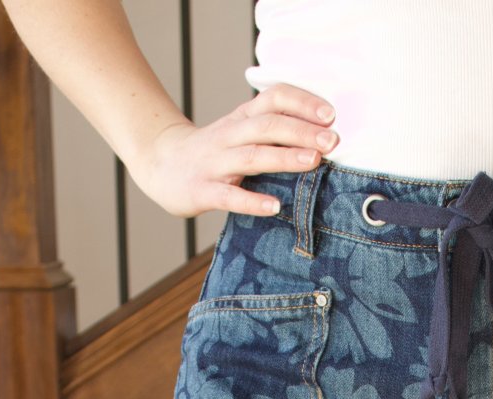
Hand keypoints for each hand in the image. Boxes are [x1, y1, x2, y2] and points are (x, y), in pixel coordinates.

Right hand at [128, 84, 340, 219]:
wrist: (159, 164)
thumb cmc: (214, 152)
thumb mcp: (241, 132)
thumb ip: (273, 130)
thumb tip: (321, 134)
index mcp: (242, 118)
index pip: (273, 98)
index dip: (302, 102)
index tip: (330, 115)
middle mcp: (229, 135)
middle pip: (267, 125)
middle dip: (302, 130)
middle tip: (333, 140)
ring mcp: (215, 163)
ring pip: (252, 156)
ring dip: (284, 157)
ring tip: (314, 161)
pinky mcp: (202, 190)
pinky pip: (229, 196)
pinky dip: (252, 201)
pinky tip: (274, 206)